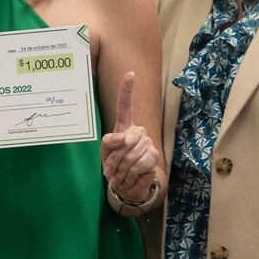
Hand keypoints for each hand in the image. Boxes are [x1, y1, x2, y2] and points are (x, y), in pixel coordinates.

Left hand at [99, 69, 161, 208]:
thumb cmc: (114, 165)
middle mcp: (138, 131)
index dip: (127, 90)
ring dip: (120, 169)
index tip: (130, 74)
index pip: (125, 105)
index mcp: (124, 126)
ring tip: (120, 174)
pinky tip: (130, 176)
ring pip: (129, 154)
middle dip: (112, 160)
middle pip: (121, 141)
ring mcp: (147, 142)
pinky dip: (129, 174)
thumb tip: (122, 138)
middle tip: (111, 170)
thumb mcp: (105, 152)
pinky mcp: (154, 155)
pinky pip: (138, 164)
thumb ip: (109, 143)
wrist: (127, 184)